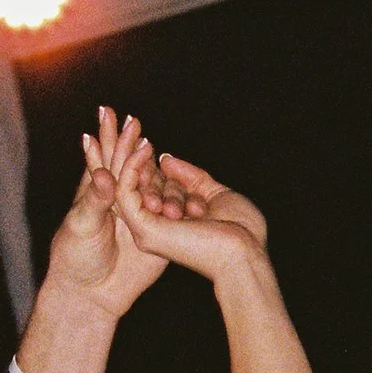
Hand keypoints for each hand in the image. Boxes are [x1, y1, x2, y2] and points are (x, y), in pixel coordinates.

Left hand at [41, 111, 171, 324]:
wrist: (92, 295)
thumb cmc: (76, 259)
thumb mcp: (82, 227)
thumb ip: (94, 201)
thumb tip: (105, 174)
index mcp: (97, 195)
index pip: (104, 160)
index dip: (107, 138)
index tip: (111, 115)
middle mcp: (118, 201)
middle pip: (127, 165)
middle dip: (129, 141)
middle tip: (134, 120)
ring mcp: (137, 215)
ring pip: (151, 186)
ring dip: (156, 172)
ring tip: (157, 155)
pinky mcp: (154, 232)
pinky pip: (168, 211)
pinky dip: (177, 198)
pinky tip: (184, 184)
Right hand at [109, 139, 267, 285]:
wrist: (245, 251)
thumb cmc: (241, 231)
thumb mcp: (216, 194)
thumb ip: (191, 177)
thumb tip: (166, 159)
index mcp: (172, 224)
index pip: (155, 187)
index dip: (150, 161)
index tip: (145, 134)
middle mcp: (157, 228)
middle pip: (141, 184)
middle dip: (133, 151)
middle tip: (131, 121)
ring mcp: (147, 230)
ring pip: (129, 186)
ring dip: (130, 154)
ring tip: (132, 126)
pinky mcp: (144, 228)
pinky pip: (126, 193)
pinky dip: (132, 167)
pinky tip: (144, 147)